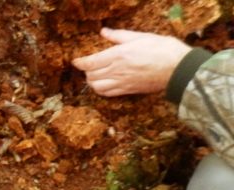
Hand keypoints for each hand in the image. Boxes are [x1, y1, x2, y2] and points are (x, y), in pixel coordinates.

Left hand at [72, 28, 191, 96]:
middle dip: (86, 71)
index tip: (75, 60)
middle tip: (89, 65)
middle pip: (91, 75)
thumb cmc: (162, 49)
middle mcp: (117, 71)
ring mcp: (122, 82)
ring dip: (92, 81)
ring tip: (95, 75)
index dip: (79, 62)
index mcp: (118, 55)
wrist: (178, 68)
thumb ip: (119, 36)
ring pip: (96, 87)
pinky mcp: (128, 90)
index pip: (90, 62)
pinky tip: (103, 85)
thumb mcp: (140, 37)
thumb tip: (104, 32)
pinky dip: (101, 90)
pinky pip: (107, 94)